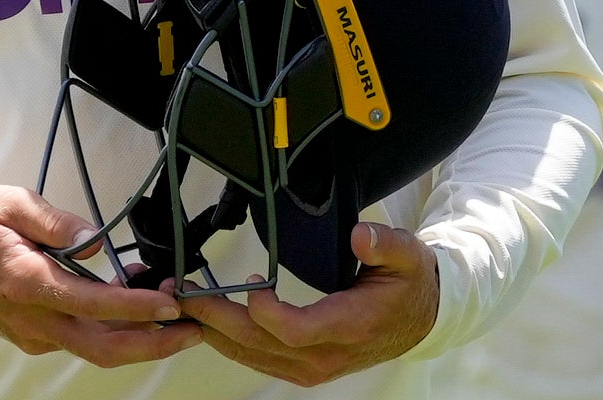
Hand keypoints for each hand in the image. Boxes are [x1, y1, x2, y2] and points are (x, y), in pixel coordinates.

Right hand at [0, 185, 202, 368]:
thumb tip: (96, 242)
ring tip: (172, 313)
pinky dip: (111, 329)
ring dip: (137, 337)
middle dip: (154, 343)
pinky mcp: (32, 335)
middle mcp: (31, 317)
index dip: (137, 307)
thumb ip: (58, 221)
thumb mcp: (12, 203)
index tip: (170, 303)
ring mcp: (31, 332)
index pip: (94, 304)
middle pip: (102, 347)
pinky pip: (78, 340)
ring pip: (94, 348)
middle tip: (191, 329)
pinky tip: (131, 306)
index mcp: (26, 281)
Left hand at [187, 222, 439, 386]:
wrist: (421, 320)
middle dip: (216, 318)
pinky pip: (258, 360)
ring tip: (181, 304)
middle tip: (181, 293)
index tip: (250, 283)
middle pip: (261, 344)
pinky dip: (229, 342)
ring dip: (214, 331)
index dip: (267, 312)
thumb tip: (360, 235)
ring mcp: (313, 366)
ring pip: (252, 356)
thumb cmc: (408, 284)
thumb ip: (385, 244)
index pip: (297, 331)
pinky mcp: (305, 367)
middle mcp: (326, 354)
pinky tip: (207, 322)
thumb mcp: (407, 255)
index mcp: (350, 325)